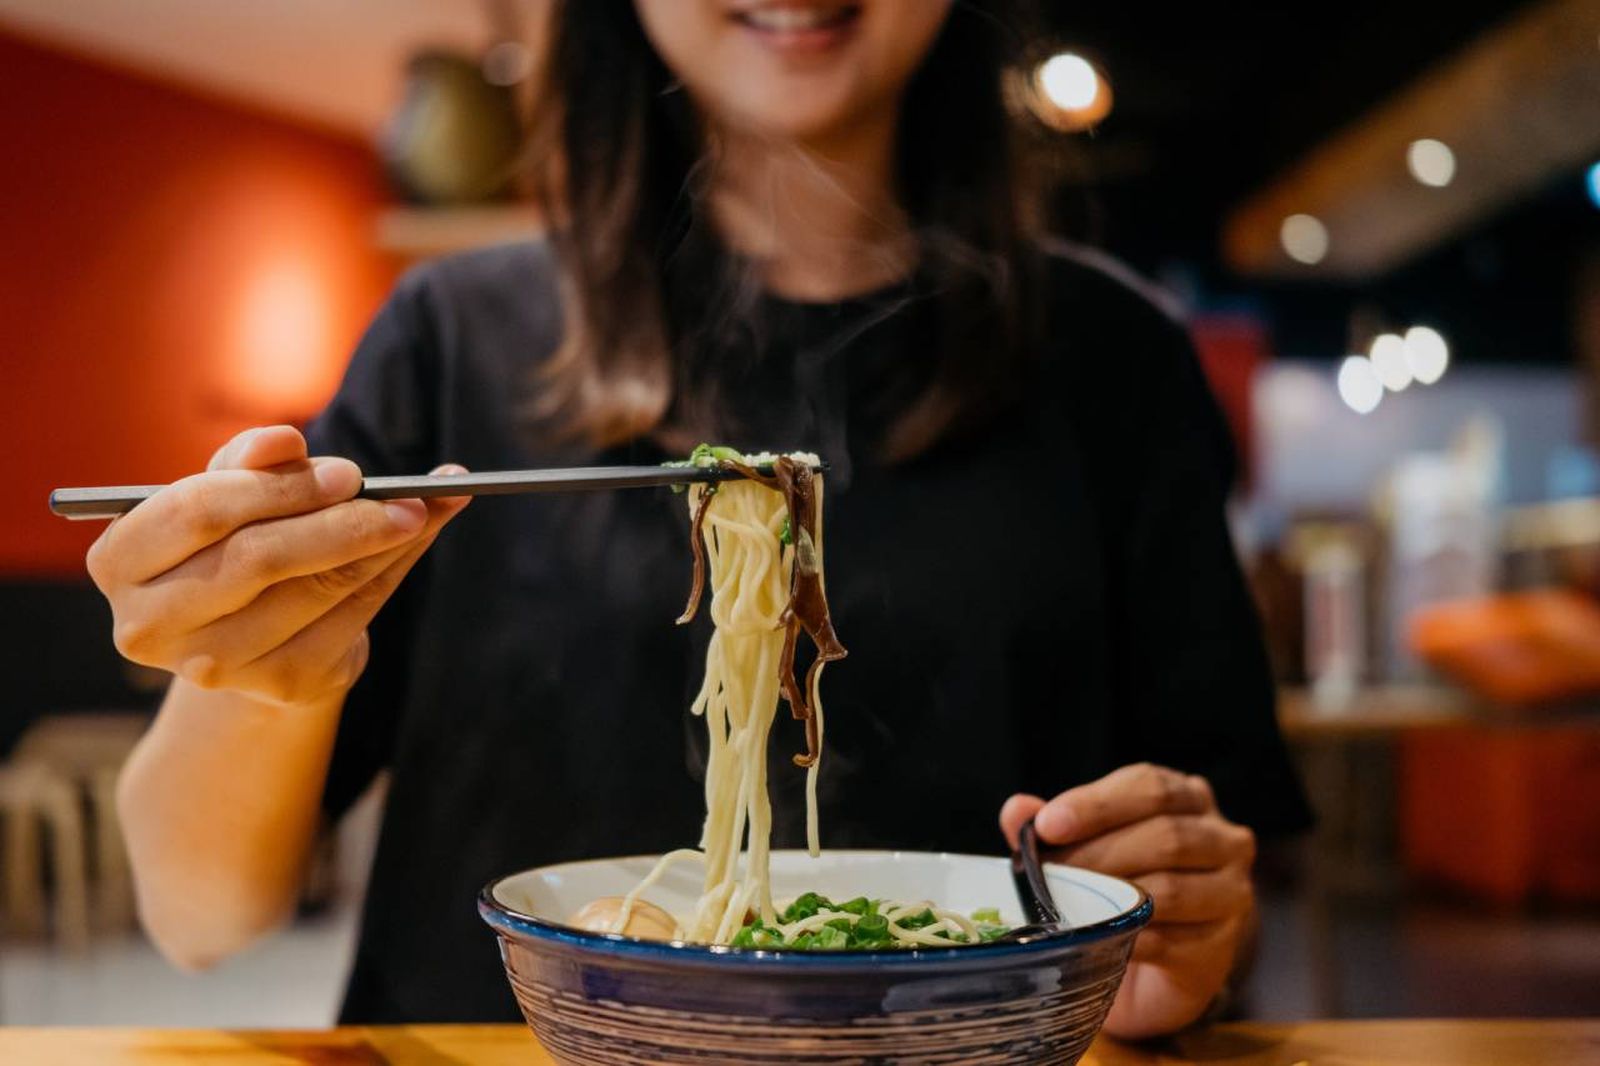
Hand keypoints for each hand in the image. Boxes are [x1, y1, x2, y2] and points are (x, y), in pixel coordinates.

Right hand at [87, 425, 470, 708]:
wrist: (256, 635)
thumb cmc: (235, 542)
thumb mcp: (230, 493)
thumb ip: (251, 460)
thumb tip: (285, 441)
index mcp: (120, 559)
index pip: (200, 511)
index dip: (279, 487)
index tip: (348, 471)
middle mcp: (150, 623)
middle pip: (259, 557)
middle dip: (339, 520)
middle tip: (401, 496)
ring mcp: (212, 665)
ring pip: (314, 589)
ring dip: (379, 545)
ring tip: (421, 511)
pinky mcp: (277, 685)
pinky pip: (348, 619)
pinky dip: (390, 573)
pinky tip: (417, 541)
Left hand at [1000, 763, 1256, 1038]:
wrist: (1163, 957)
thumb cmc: (1125, 880)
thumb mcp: (1089, 843)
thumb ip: (1056, 825)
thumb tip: (1016, 809)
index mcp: (1189, 797)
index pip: (1149, 786)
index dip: (1096, 804)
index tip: (1048, 825)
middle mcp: (1223, 839)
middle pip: (1166, 836)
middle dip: (1097, 854)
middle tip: (1049, 872)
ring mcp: (1231, 894)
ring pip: (1171, 889)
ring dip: (1111, 898)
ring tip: (1066, 905)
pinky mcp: (1220, 949)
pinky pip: (1171, 942)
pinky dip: (1127, 939)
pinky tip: (1096, 940)